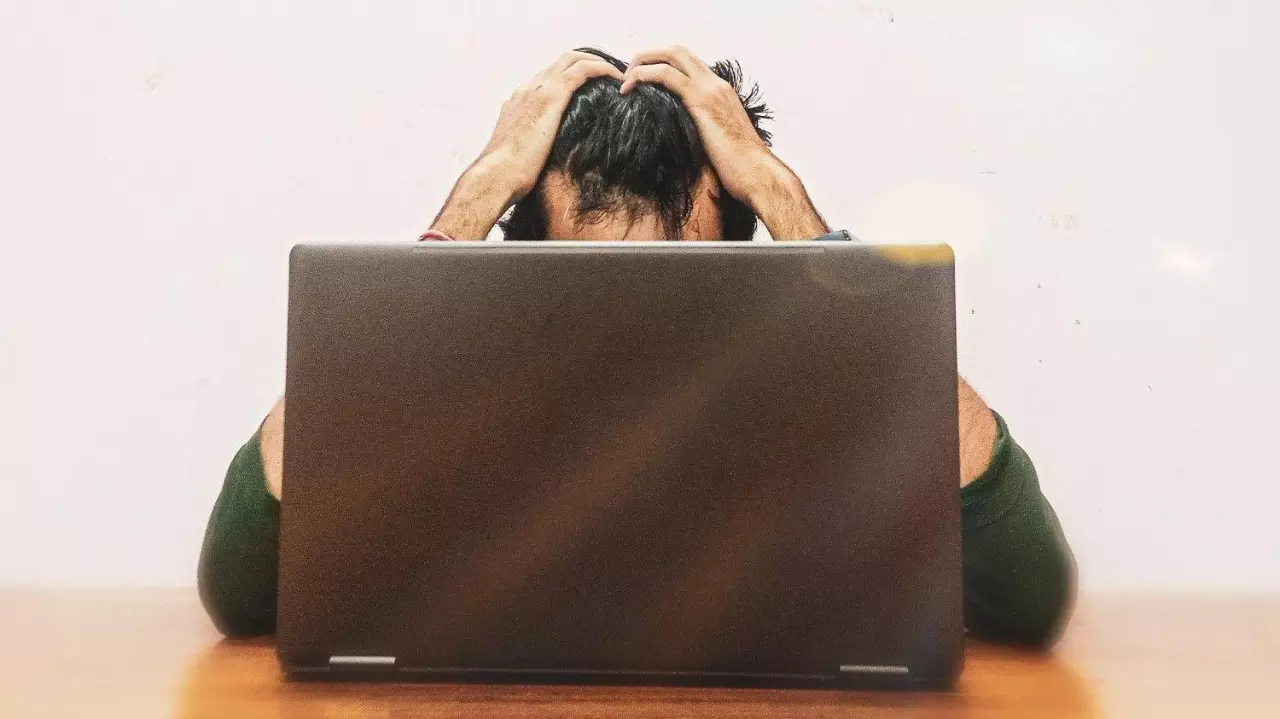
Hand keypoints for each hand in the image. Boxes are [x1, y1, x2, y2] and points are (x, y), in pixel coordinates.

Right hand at [479, 51, 624, 200]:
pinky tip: (618, 80)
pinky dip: (602, 69)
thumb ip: (533, 148)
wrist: (496, 176)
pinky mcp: (550, 96)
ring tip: (619, 75)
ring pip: (573, 59)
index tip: (591, 87)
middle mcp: (527, 89)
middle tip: (612, 75)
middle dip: (588, 62)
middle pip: (562, 61)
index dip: (572, 77)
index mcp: (518, 103)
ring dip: (598, 62)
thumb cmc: (508, 176)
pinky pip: (582, 70)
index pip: (548, 78)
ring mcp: (537, 90)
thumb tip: (546, 161)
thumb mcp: (522, 156)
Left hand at [619, 46, 827, 238]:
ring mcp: (710, 90)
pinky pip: (667, 75)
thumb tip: (679, 143)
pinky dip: (644, 74)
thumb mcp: (716, 145)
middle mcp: (716, 85)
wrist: (759, 176)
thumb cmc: (740, 170)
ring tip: (624, 81)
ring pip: (671, 55)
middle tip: (627, 74)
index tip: (641, 82)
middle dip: (648, 55)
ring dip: (643, 62)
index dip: (661, 66)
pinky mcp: (702, 102)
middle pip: (677, 51)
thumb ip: (699, 133)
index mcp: (720, 93)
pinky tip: (630, 87)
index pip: (688, 64)